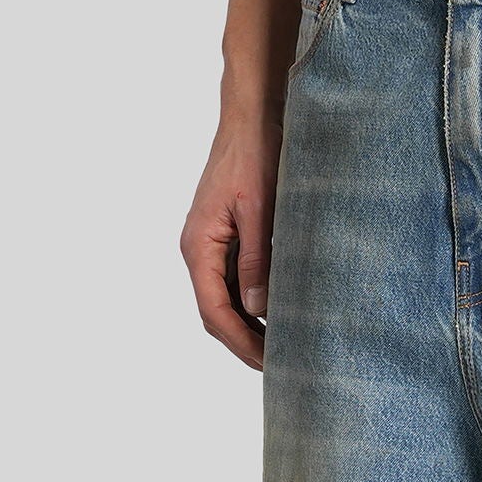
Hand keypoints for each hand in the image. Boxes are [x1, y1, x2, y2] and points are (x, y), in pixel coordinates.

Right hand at [179, 113, 282, 370]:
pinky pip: (235, 282)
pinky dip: (253, 305)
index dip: (240, 343)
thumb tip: (257, 311)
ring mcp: (211, 246)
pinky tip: (279, 315)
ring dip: (249, 327)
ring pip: (225, 301)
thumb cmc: (255, 153)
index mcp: (199, 246)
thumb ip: (256, 261)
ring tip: (283, 348)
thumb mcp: (260, 210)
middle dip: (245, 343)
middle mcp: (199, 250)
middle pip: (216, 313)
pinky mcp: (226, 239)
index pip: (214, 312)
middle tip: (281, 366)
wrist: (253, 115)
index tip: (269, 364)